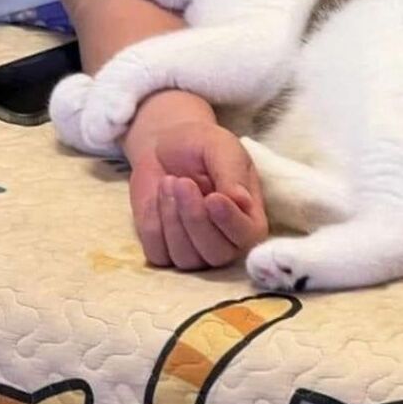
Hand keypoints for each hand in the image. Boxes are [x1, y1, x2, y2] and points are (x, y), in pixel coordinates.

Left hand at [123, 97, 267, 269]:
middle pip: (216, 254)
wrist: (164, 144)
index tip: (213, 198)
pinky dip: (153, 224)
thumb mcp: (221, 148)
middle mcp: (225, 241)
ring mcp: (194, 250)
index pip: (247, 237)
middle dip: (195, 218)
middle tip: (183, 182)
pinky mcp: (164, 249)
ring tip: (169, 182)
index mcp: (249, 217)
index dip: (230, 222)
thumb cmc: (201, 145)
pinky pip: (158, 253)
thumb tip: (242, 202)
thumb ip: (232, 174)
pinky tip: (157, 198)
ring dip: (172, 218)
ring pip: (186, 258)